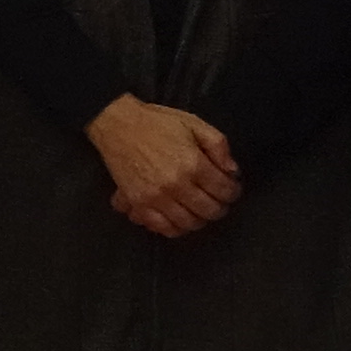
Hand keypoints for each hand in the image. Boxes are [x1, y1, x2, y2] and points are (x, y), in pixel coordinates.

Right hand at [85, 95, 239, 236]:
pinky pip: (163, 227)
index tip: (231, 188)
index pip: (224, 190)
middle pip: (209, 211)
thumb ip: (218, 145)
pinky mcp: (139, 203)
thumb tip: (232, 171)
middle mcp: (177, 185)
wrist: (118, 125)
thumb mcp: (194, 123)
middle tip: (218, 200)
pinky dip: (175, 228)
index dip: (233, 191)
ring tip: (198, 209)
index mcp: (193, 164)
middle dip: (219, 207)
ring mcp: (157, 197)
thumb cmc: (157, 123)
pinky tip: (179, 219)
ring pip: (189, 223)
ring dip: (199, 219)